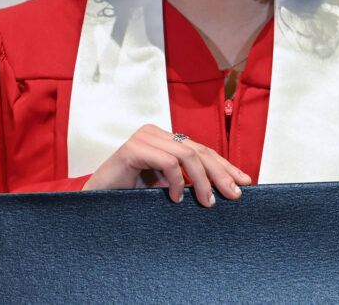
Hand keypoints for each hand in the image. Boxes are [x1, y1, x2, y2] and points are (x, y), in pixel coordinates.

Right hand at [82, 124, 252, 206]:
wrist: (94, 204)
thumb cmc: (128, 197)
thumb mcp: (165, 188)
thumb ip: (187, 181)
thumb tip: (224, 188)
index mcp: (164, 140)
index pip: (202, 149)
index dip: (224, 165)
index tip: (244, 181)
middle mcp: (155, 134)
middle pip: (199, 150)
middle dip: (221, 173)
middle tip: (234, 195)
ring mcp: (143, 139)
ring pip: (187, 155)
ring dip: (201, 181)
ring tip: (207, 202)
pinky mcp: (132, 149)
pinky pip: (166, 162)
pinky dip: (176, 182)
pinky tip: (175, 199)